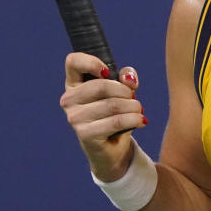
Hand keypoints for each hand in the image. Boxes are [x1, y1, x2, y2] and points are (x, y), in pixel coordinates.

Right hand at [60, 52, 146, 181]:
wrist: (113, 148)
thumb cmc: (114, 113)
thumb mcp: (121, 91)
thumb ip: (125, 78)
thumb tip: (129, 80)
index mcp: (74, 84)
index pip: (73, 62)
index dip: (92, 62)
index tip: (108, 72)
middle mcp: (69, 100)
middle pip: (101, 85)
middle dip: (125, 91)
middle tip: (134, 97)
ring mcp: (75, 118)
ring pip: (112, 104)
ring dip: (133, 106)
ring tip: (139, 110)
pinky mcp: (85, 134)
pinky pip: (116, 121)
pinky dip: (134, 119)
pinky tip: (141, 120)